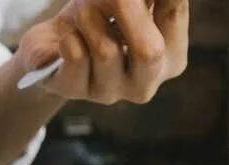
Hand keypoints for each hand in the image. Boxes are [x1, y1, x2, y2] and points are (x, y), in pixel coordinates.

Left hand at [16, 0, 189, 104]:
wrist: (54, 41)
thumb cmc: (103, 17)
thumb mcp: (133, 3)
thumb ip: (152, 0)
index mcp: (172, 59)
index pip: (174, 14)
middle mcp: (143, 83)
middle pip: (148, 51)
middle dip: (126, 9)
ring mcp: (107, 92)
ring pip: (106, 51)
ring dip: (90, 17)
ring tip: (84, 11)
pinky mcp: (73, 90)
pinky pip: (76, 56)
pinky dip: (70, 35)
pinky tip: (70, 36)